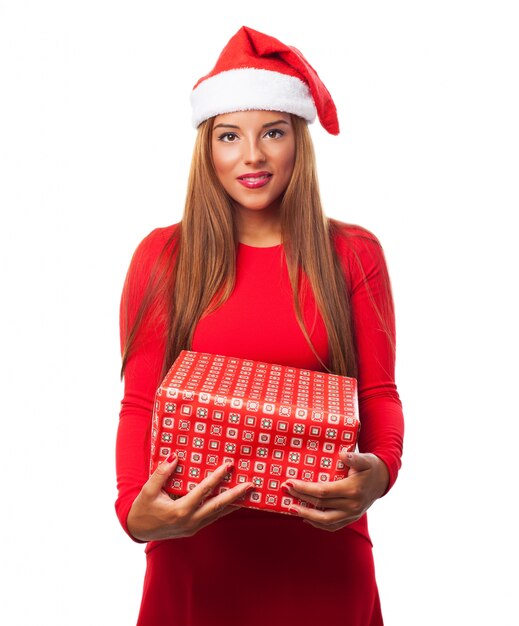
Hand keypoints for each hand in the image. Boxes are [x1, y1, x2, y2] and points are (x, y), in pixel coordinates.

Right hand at [127, 454, 253, 541]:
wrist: (137, 531)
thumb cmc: (142, 509)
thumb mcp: (148, 490)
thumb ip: (162, 473)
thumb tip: (175, 457)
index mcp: (180, 511)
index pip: (203, 491)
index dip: (217, 477)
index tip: (229, 466)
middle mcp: (190, 521)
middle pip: (218, 506)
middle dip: (236, 494)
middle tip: (251, 484)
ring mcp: (193, 527)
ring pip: (218, 514)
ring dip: (234, 503)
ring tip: (249, 493)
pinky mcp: (193, 529)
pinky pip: (213, 518)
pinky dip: (224, 509)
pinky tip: (234, 502)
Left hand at [280, 451, 389, 531]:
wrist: (384, 479)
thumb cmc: (371, 466)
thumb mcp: (365, 459)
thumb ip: (353, 458)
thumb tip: (343, 454)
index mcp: (352, 490)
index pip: (323, 492)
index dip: (305, 488)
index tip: (290, 482)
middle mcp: (352, 506)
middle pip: (320, 505)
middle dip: (300, 497)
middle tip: (285, 490)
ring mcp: (352, 515)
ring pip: (325, 520)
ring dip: (306, 514)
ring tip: (290, 507)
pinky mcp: (351, 519)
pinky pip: (332, 526)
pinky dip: (318, 524)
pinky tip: (306, 518)